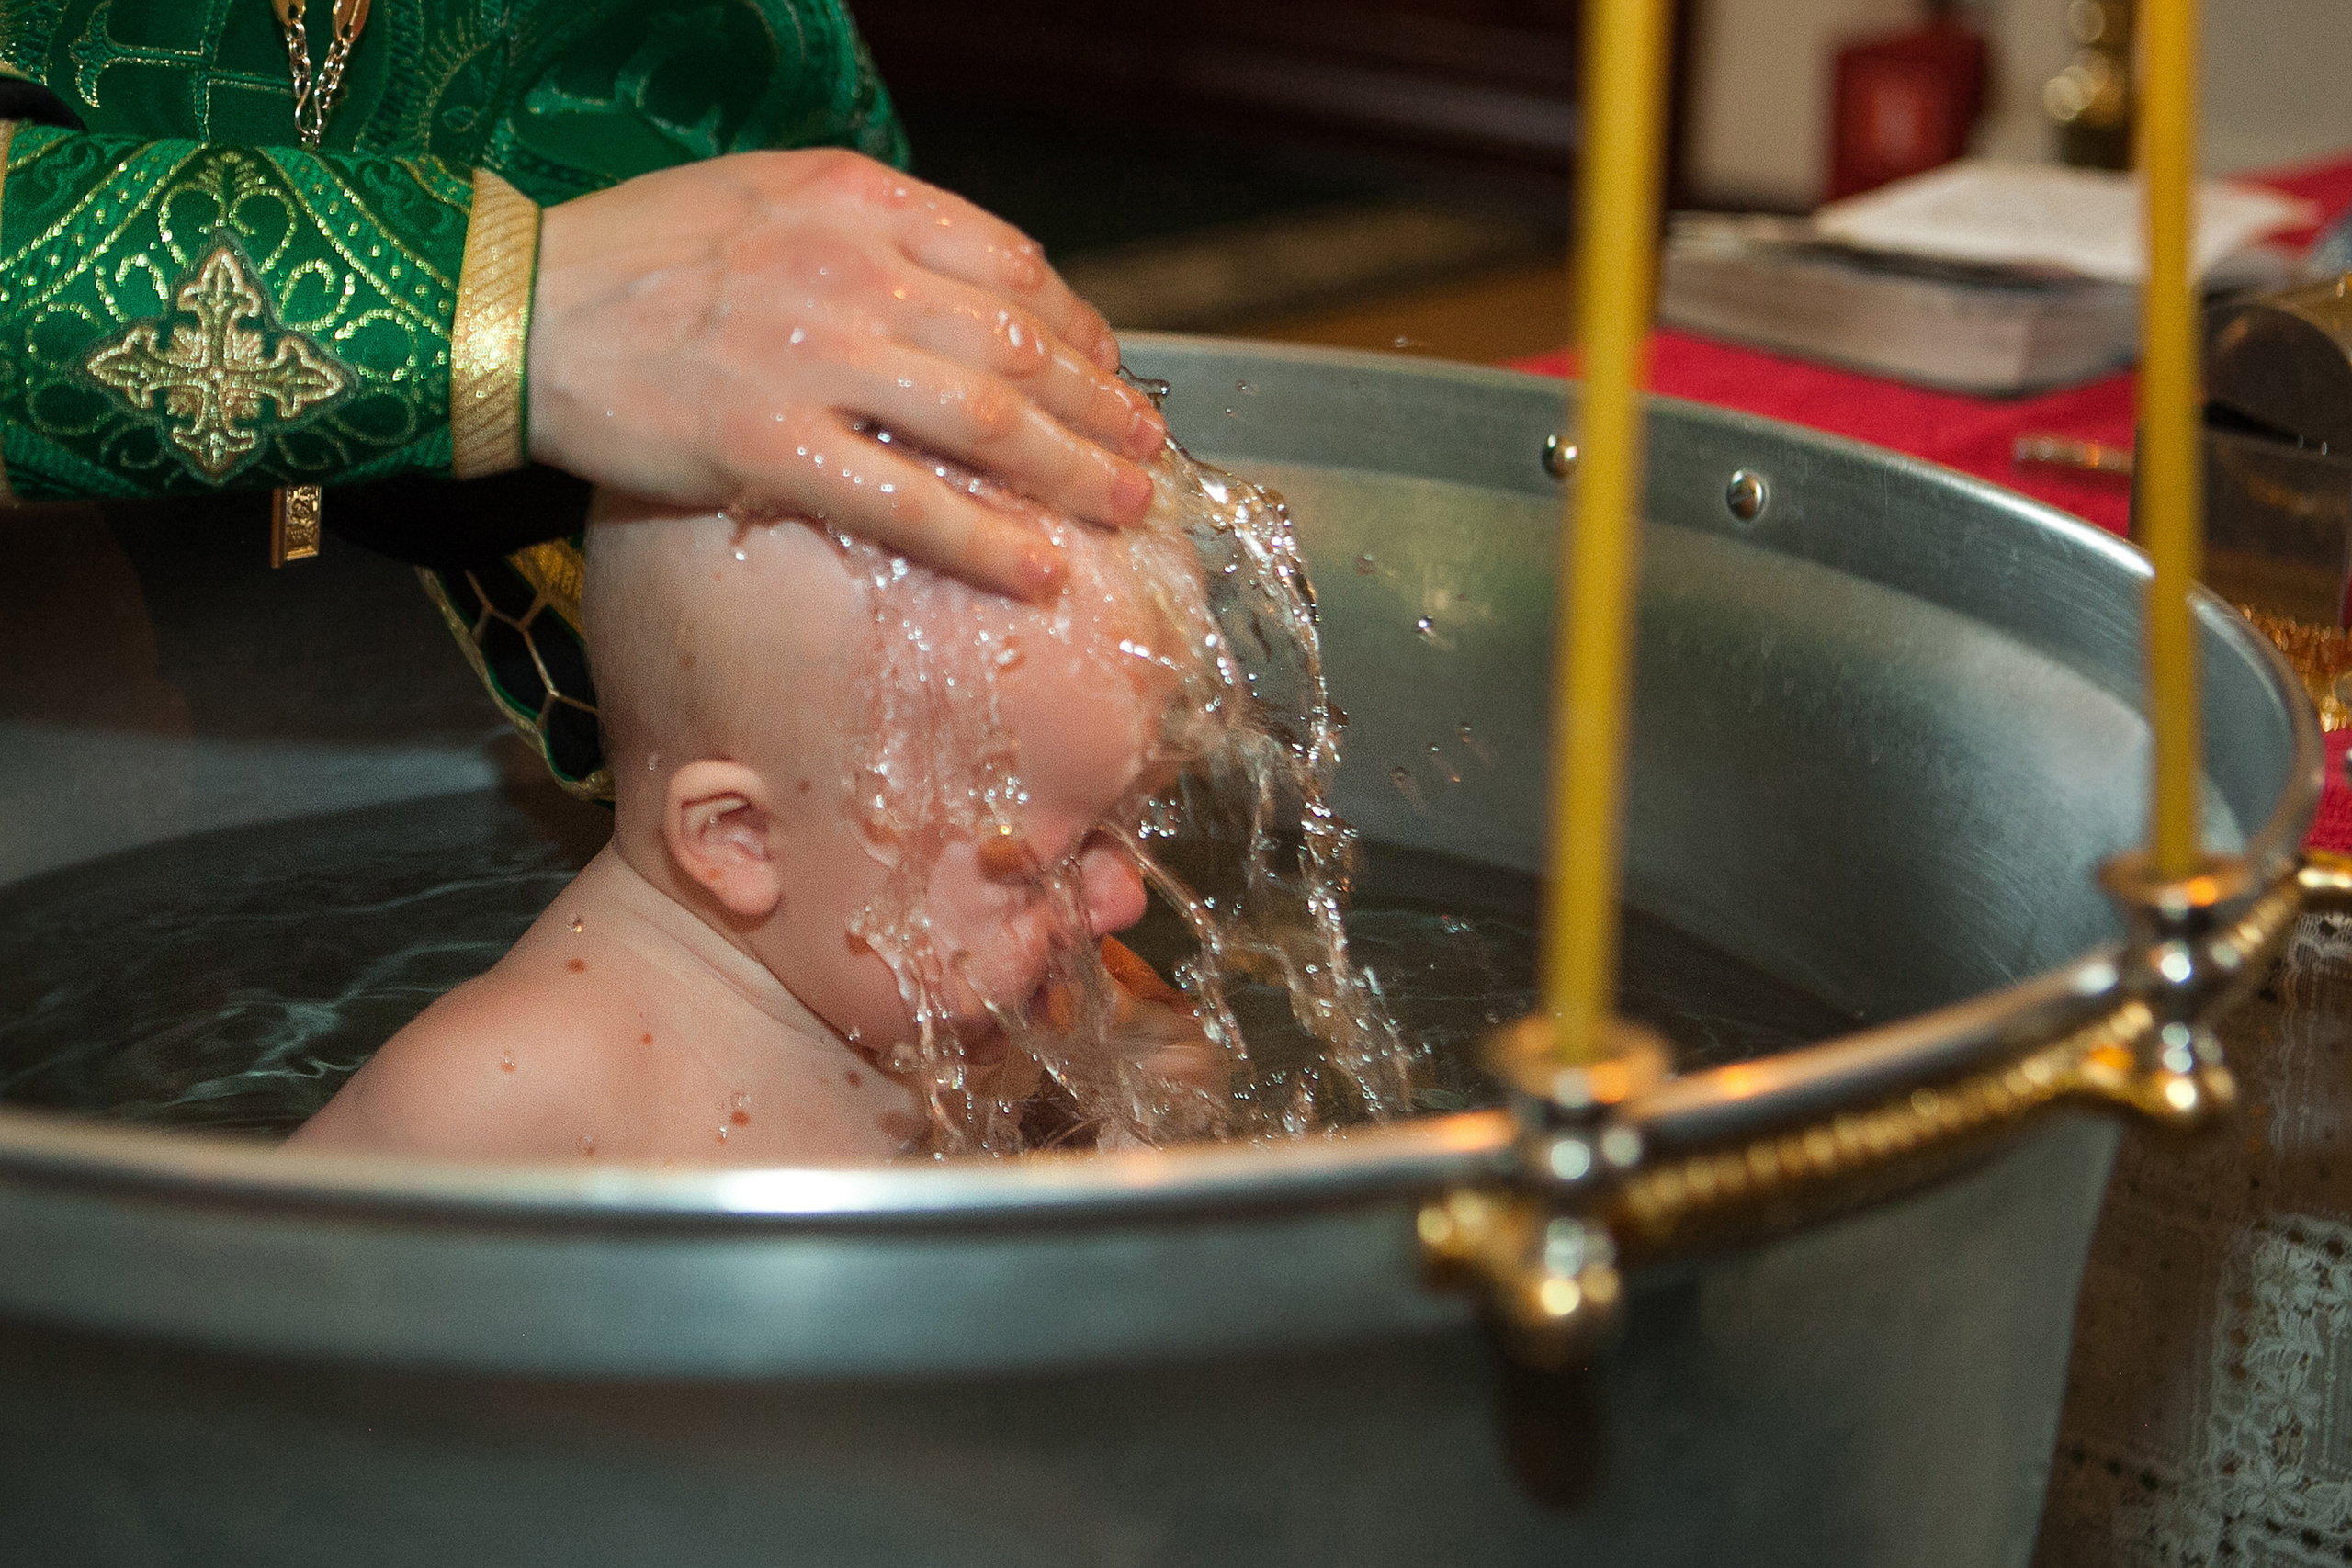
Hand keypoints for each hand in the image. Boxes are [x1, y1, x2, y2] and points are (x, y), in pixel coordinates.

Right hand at [526, 149, 1166, 600]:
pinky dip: (987, 542)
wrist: (512, 305)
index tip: (1106, 369)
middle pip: (1019, 347)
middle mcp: (848, 270)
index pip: (1008, 264)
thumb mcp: (761, 198)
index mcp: (854, 201)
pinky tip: (1040, 572)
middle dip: (1099, 407)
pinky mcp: (771, 446)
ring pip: (986, 422)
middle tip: (1145, 451)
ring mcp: (813, 359)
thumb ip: (864, 231)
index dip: (1077, 326)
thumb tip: (956, 290)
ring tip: (1122, 508)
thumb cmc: (634, 256)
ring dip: (1072, 471)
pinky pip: (909, 503)